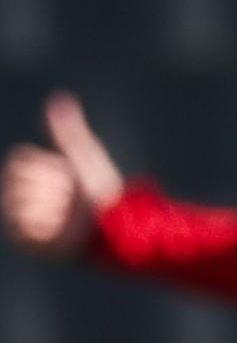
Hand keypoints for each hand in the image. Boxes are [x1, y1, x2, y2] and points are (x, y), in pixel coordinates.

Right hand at [1, 93, 123, 252]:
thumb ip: (68, 132)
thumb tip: (59, 99)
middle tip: (69, 201)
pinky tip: (60, 230)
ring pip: (19, 201)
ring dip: (51, 206)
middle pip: (16, 179)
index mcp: (32, 179)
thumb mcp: (83, 157)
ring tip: (66, 217)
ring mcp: (22, 223)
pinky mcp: (27, 243)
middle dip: (50, 187)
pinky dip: (46, 225)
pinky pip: (23, 224)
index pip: (19, 159)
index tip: (67, 179)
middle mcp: (22, 201)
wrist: (114, 224)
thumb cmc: (103, 194)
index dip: (47, 167)